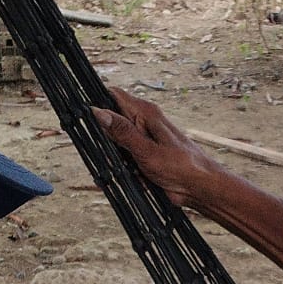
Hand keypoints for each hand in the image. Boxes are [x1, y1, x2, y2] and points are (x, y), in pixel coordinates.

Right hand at [91, 86, 225, 207]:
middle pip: (112, 121)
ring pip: (117, 143)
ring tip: (126, 169)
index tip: (83, 115)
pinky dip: (126, 167)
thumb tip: (99, 112)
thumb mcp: (146, 150)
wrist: (200, 187)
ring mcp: (145, 138)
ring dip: (116, 157)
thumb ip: (122, 132)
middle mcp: (144, 122)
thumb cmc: (181, 167)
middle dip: (105, 138)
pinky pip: (127, 158)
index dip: (97, 101)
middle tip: (107, 153)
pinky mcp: (146, 154)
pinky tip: (132, 176)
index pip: (113, 96)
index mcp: (145, 113)